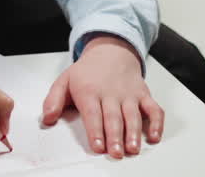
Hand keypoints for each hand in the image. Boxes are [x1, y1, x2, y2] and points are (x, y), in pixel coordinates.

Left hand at [40, 35, 163, 157]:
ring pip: (133, 114)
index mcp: (89, 91)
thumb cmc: (87, 71)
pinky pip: (154, 109)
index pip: (93, 113)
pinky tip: (154, 136)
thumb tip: (47, 118)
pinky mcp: (143, 95)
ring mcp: (129, 94)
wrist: (111, 51)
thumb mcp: (64, 81)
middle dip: (115, 136)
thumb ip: (53, 100)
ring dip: (134, 132)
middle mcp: (111, 93)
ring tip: (133, 148)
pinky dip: (157, 123)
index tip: (97, 146)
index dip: (96, 130)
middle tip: (116, 152)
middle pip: (113, 117)